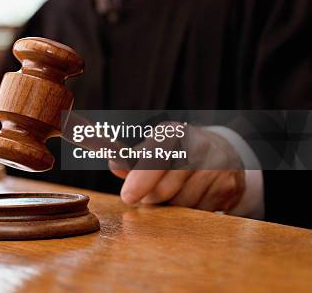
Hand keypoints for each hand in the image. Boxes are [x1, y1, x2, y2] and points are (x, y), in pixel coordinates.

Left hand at [110, 124, 244, 212]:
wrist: (222, 153)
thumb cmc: (176, 152)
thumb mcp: (153, 148)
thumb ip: (131, 159)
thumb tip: (116, 165)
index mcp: (174, 132)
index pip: (156, 157)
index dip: (140, 179)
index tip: (127, 196)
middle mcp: (198, 146)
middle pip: (165, 189)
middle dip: (152, 198)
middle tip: (148, 196)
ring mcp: (217, 167)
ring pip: (182, 204)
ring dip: (171, 206)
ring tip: (174, 192)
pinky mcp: (229, 188)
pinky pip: (200, 212)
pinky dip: (190, 210)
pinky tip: (192, 195)